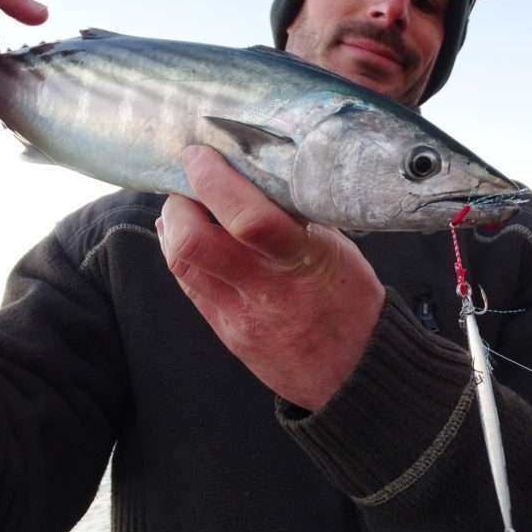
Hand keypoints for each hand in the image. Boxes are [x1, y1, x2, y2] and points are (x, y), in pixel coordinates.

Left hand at [157, 146, 386, 410]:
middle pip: (193, 244)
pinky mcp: (227, 333)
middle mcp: (266, 290)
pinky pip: (190, 285)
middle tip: (190, 186)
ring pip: (181, 264)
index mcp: (303, 262)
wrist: (356, 376)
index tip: (201, 155)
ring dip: (175, 226)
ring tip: (188, 207)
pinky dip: (182, 253)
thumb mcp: (340, 250)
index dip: (213, 181)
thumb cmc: (353, 303)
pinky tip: (188, 236)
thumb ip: (298, 216)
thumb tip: (259, 178)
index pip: (247, 217)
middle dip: (180, 204)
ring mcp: (241, 316)